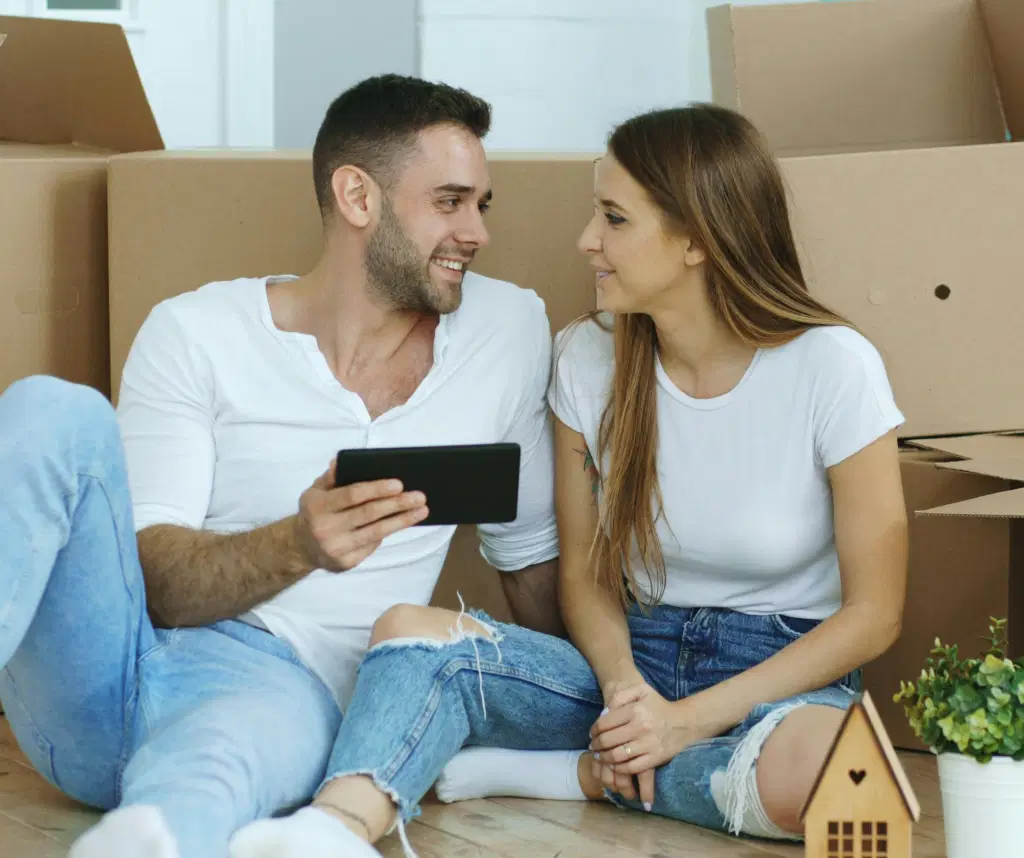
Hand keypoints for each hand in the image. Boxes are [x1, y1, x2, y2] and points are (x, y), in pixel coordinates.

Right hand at [293, 462, 428, 570]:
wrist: (301, 547)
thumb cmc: (315, 512)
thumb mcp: (315, 491)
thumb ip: (331, 477)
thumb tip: (342, 461)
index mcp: (318, 506)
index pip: (352, 495)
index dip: (377, 489)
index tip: (399, 484)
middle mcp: (326, 528)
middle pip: (369, 514)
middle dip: (397, 504)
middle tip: (420, 497)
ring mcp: (336, 548)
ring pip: (376, 532)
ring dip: (402, 521)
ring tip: (422, 511)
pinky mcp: (346, 563)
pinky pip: (372, 545)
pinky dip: (388, 533)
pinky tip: (403, 523)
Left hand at [591, 682, 717, 806]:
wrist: (684, 722)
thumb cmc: (658, 706)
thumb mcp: (641, 690)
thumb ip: (620, 696)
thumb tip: (604, 713)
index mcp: (635, 710)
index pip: (604, 723)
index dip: (594, 730)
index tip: (592, 734)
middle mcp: (641, 727)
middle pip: (608, 741)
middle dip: (596, 745)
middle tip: (593, 746)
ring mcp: (648, 744)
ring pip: (616, 756)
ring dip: (604, 758)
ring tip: (600, 756)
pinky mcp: (655, 758)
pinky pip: (631, 767)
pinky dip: (618, 769)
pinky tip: (614, 765)